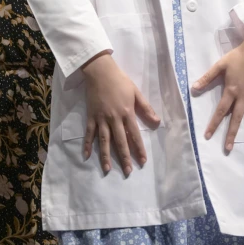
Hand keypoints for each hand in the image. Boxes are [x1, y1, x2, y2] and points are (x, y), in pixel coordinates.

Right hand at [82, 52, 160, 175]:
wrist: (100, 72)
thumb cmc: (120, 81)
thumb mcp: (136, 93)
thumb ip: (146, 108)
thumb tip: (157, 122)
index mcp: (127, 113)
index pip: (134, 135)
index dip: (139, 149)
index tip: (142, 161)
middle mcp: (114, 119)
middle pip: (120, 142)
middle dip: (124, 158)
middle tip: (127, 171)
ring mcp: (101, 119)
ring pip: (104, 141)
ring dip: (106, 156)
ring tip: (107, 169)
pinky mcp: (91, 117)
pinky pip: (89, 133)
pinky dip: (87, 144)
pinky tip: (86, 156)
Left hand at [192, 35, 243, 151]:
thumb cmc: (237, 57)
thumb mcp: (220, 65)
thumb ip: (207, 78)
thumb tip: (193, 88)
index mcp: (232, 90)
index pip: (221, 111)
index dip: (214, 124)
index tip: (208, 136)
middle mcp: (243, 96)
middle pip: (237, 118)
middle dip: (232, 134)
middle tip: (228, 148)